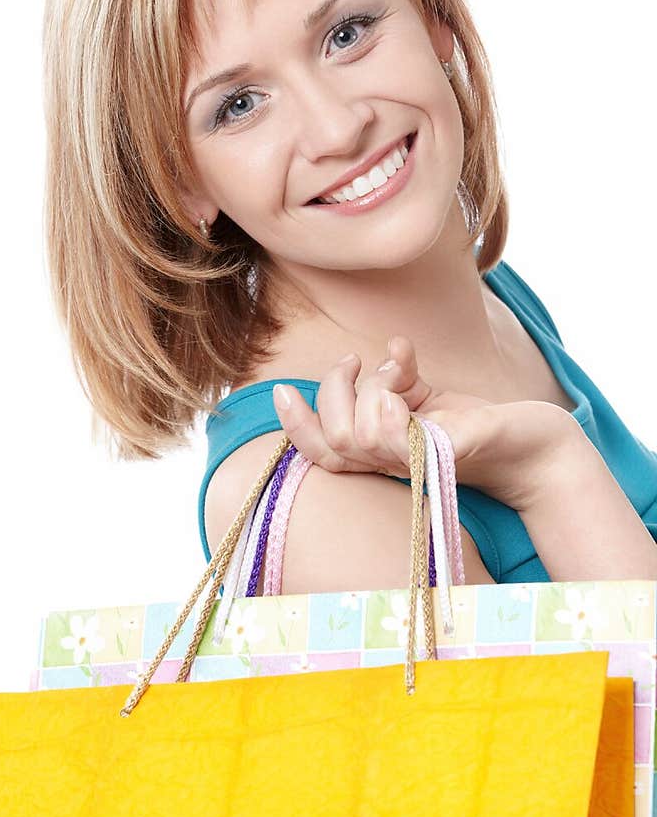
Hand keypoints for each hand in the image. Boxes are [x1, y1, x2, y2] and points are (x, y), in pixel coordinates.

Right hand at [272, 335, 574, 510]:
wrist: (534, 445)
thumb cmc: (475, 424)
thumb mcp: (426, 396)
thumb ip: (397, 381)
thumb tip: (388, 352)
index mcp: (380, 454)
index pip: (321, 452)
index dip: (295, 426)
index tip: (282, 390)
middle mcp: (394, 465)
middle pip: (337, 439)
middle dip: (335, 391)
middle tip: (356, 361)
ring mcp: (419, 462)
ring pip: (364, 434)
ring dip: (373, 386)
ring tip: (399, 370)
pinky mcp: (450, 454)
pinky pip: (405, 438)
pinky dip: (394, 396)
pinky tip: (406, 370)